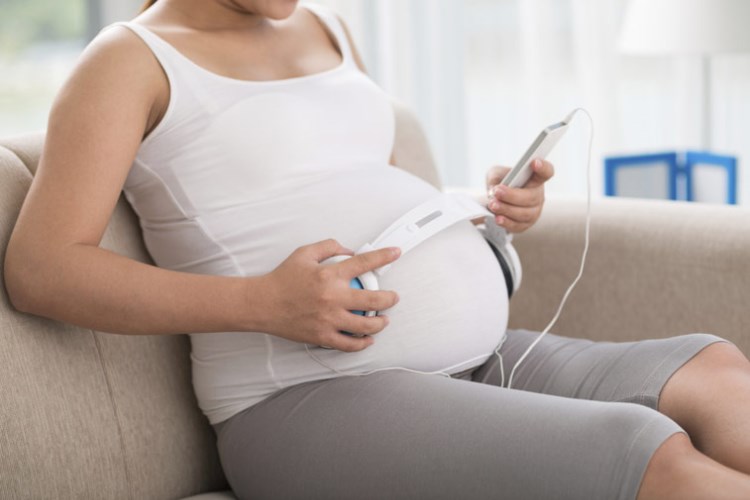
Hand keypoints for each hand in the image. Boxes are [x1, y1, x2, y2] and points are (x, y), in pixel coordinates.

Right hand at [257, 239, 400, 351]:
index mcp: (329, 275)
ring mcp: (329, 319)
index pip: (364, 263)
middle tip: (393, 297)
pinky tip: (367, 339)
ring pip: (366, 326)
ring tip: (383, 320)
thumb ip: (328, 247)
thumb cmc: (282, 279)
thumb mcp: (304, 253)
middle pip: (374, 300)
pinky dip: (362, 343)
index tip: (395, 253)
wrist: (262, 304)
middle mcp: (332, 298)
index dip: (384, 256)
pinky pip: (349, 344)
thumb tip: (349, 250)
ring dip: (380, 323)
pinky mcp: (322, 336)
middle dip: (390, 298)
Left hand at [485, 159, 553, 232]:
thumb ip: (495, 178)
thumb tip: (494, 190)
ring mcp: (534, 211)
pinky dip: (506, 222)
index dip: (543, 168)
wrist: (497, 200)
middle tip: (497, 192)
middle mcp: (538, 195)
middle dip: (512, 195)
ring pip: (524, 213)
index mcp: (535, 179)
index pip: (546, 172)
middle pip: (531, 196)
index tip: (534, 162)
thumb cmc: (501, 183)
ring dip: (507, 209)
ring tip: (493, 205)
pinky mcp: (525, 224)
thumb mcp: (496, 174)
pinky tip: (498, 218)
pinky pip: (518, 225)